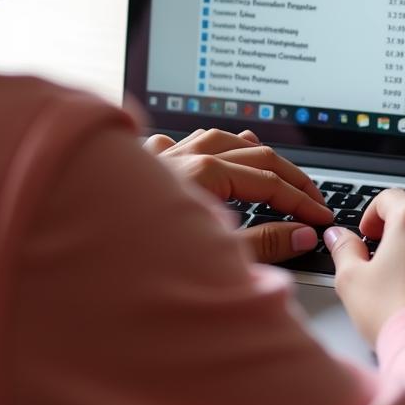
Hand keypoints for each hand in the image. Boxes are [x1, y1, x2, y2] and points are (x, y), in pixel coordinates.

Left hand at [144, 128, 332, 263]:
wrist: (81, 267)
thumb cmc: (140, 265)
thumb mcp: (215, 259)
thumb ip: (264, 244)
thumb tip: (303, 234)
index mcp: (204, 174)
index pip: (269, 182)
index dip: (302, 200)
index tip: (323, 216)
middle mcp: (181, 156)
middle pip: (252, 153)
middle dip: (288, 175)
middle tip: (312, 197)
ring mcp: (159, 157)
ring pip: (217, 138)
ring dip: (250, 152)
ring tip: (274, 165)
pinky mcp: (140, 166)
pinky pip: (181, 142)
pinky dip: (206, 146)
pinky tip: (212, 152)